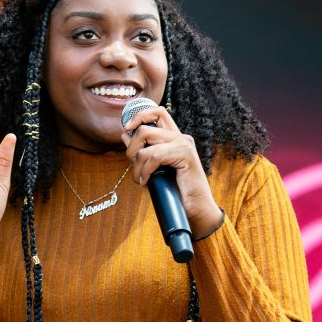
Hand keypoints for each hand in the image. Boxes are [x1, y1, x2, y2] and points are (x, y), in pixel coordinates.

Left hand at [121, 106, 222, 238]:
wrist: (196, 209)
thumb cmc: (176, 191)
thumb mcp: (153, 168)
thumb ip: (142, 151)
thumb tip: (125, 135)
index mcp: (175, 138)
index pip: (158, 112)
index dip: (139, 115)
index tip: (126, 128)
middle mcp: (181, 137)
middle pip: (145, 127)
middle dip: (131, 148)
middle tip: (132, 165)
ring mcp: (184, 145)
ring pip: (147, 144)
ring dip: (137, 165)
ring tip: (139, 179)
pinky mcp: (185, 155)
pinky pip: (155, 157)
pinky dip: (145, 171)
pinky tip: (145, 182)